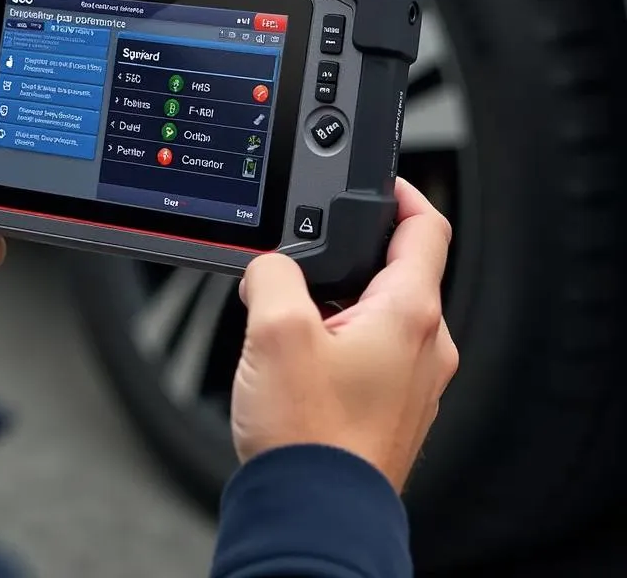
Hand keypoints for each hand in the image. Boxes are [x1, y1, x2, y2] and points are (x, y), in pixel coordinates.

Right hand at [230, 177, 457, 492]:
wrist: (312, 516)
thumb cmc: (308, 437)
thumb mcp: (274, 331)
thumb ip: (272, 274)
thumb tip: (269, 266)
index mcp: (410, 314)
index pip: (427, 228)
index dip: (402, 192)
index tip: (377, 180)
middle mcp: (425, 346)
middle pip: (396, 270)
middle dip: (349, 253)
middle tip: (304, 255)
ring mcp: (413, 380)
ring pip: (378, 313)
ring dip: (337, 301)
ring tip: (289, 316)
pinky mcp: (391, 407)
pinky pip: (370, 352)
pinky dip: (338, 339)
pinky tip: (298, 359)